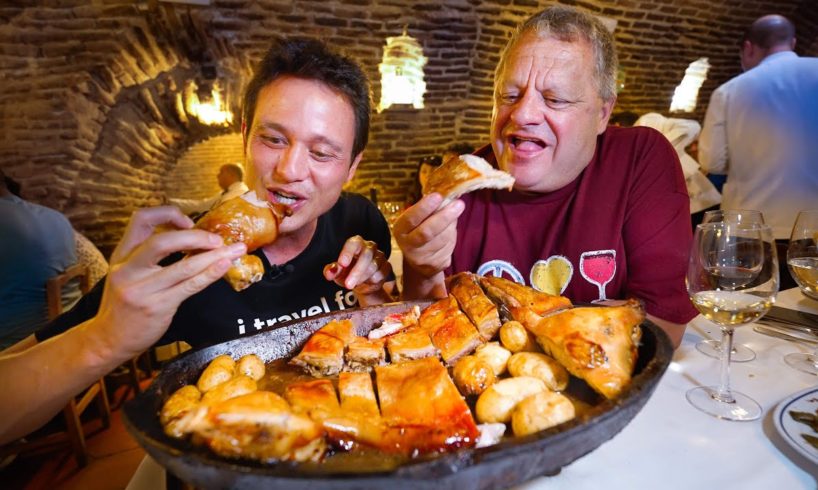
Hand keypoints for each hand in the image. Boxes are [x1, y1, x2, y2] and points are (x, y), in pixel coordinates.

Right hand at [92, 206, 246, 358]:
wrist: (108, 340)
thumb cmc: (124, 305)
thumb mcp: (126, 273)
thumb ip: (148, 255)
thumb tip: (191, 238)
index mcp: (121, 255)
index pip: (141, 219)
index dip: (168, 215)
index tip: (189, 223)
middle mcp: (129, 269)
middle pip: (162, 241)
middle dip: (195, 237)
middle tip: (217, 239)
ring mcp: (142, 289)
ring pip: (183, 266)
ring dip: (214, 256)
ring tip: (235, 250)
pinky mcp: (158, 307)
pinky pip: (190, 286)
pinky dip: (210, 274)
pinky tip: (224, 266)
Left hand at [324, 235, 391, 296]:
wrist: (362, 283)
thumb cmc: (347, 273)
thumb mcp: (337, 273)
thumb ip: (332, 271)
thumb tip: (330, 272)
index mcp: (356, 243)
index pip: (353, 243)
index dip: (347, 252)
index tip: (342, 264)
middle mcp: (370, 247)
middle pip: (366, 256)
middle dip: (356, 272)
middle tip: (348, 285)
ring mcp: (380, 256)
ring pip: (373, 266)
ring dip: (362, 278)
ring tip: (354, 284)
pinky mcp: (387, 266)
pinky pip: (380, 274)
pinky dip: (371, 281)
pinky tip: (366, 282)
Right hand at [393, 193, 463, 277]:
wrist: (419, 262)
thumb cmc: (419, 231)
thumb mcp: (417, 220)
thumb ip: (429, 210)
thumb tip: (447, 197)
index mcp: (400, 230)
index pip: (411, 218)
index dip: (424, 207)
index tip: (438, 196)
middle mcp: (408, 246)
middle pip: (427, 232)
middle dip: (445, 217)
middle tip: (459, 204)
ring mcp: (422, 259)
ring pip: (442, 239)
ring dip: (451, 225)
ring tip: (454, 215)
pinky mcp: (435, 265)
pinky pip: (449, 247)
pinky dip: (453, 236)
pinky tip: (450, 231)